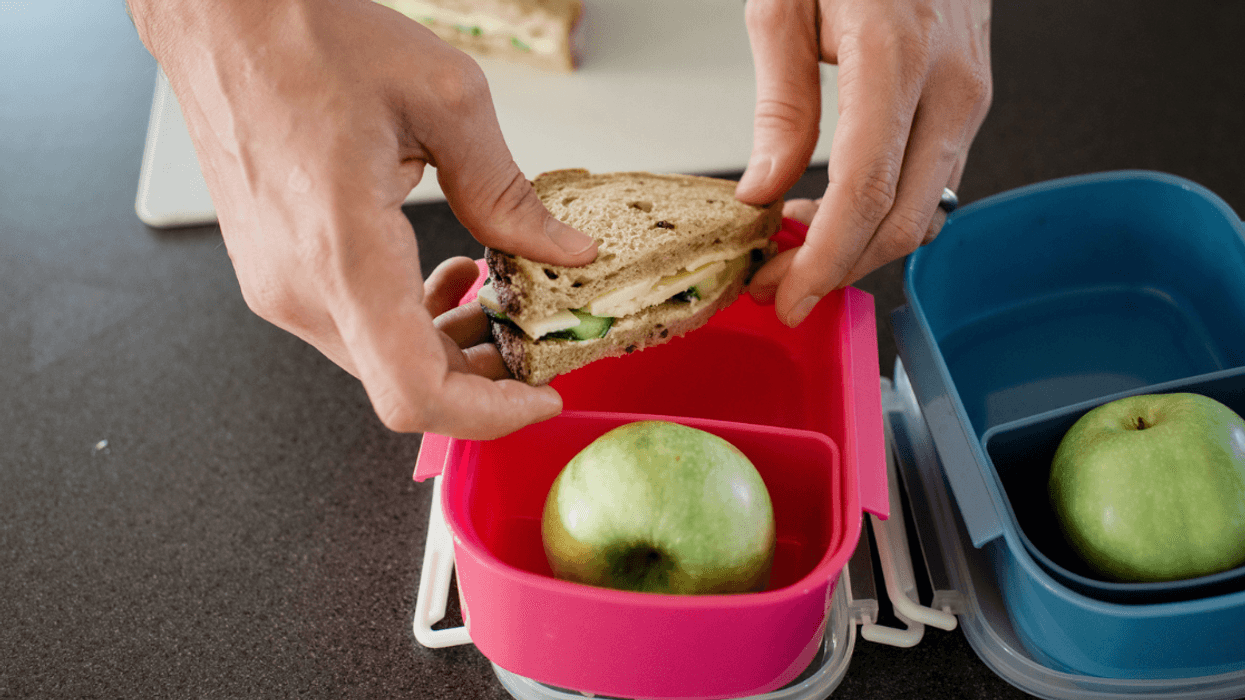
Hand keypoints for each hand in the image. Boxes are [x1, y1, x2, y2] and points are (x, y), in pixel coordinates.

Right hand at [126, 0, 597, 439]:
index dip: (489, 415)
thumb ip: (508, 192)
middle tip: (534, 337)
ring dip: (448, 346)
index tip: (540, 396)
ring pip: (382, 360)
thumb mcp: (445, 100)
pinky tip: (442, 277)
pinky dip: (409, 321)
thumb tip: (563, 250)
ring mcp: (278, 287)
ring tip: (495, 301)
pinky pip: (354, 327)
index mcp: (343, 250)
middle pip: (408, 385)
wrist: (223, 21)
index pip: (417, 393)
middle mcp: (300, 288)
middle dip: (484, 376)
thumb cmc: (308, 39)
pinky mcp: (274, 274)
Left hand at [736, 0, 991, 326]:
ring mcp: (971, 93)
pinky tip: (836, 215)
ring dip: (862, 249)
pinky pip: (934, 181)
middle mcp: (950, 83)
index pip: (867, 190)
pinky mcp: (971, 98)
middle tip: (779, 289)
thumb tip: (764, 191)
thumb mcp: (784, 4)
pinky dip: (886, 216)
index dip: (826, 258)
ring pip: (926, 210)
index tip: (788, 296)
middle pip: (904, 219)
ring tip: (797, 254)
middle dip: (839, 270)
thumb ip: (780, 104)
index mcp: (896, 54)